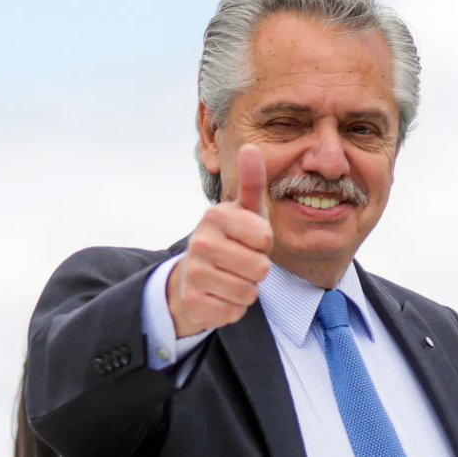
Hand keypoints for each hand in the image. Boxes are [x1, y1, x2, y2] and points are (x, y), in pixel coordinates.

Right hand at [167, 144, 272, 337]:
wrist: (194, 276)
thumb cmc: (232, 238)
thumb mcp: (245, 210)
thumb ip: (252, 181)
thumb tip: (251, 146)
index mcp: (215, 216)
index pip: (265, 238)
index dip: (263, 244)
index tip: (248, 240)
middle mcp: (200, 243)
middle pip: (260, 268)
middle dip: (256, 269)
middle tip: (239, 261)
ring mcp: (194, 274)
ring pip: (248, 292)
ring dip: (246, 289)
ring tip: (231, 277)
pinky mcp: (192, 302)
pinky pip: (234, 312)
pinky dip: (233, 308)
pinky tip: (219, 295)